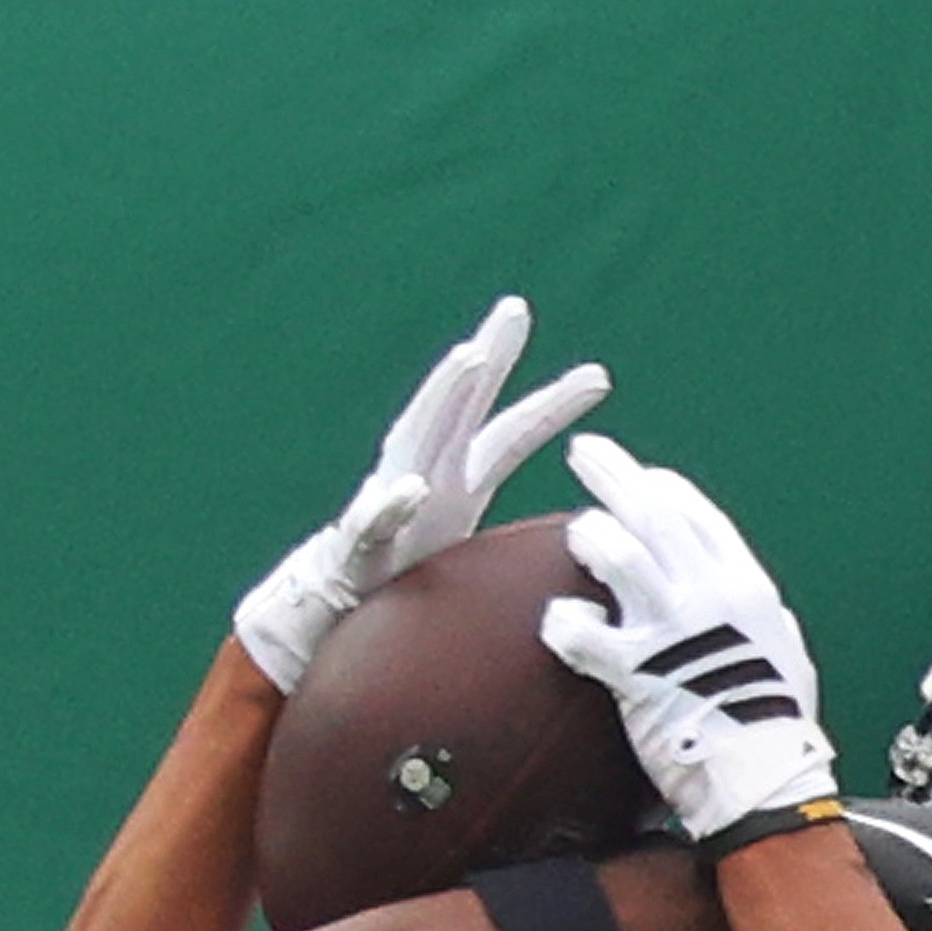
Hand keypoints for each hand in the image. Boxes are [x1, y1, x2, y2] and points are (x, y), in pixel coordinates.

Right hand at [233, 295, 607, 694]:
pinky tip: (411, 488)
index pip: (510, 434)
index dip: (553, 406)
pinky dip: (391, 505)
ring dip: (442, 395)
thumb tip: (579, 554)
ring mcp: (388, 502)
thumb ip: (517, 548)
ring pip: (416, 436)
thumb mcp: (473, 561)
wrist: (331, 622)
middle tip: (517, 308)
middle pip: (462, 407)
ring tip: (469, 357)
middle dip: (489, 357)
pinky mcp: (358, 546)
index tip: (600, 378)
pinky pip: (373, 523)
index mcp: (457, 483)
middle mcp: (423, 476)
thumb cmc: (407, 588)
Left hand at [538, 434, 839, 848]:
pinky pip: (588, 636)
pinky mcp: (640, 675)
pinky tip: (557, 622)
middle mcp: (710, 595)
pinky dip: (565, 625)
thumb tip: (754, 608)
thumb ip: (757, 620)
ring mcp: (675, 631)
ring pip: (620, 555)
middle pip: (654, 513)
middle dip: (614, 475)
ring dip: (590, 538)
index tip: (637, 480)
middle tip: (583, 453)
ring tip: (577, 536)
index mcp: (744, 585)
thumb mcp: (783, 653)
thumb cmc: (778, 729)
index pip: (695, 513)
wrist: (768, 782)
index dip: (659, 488)